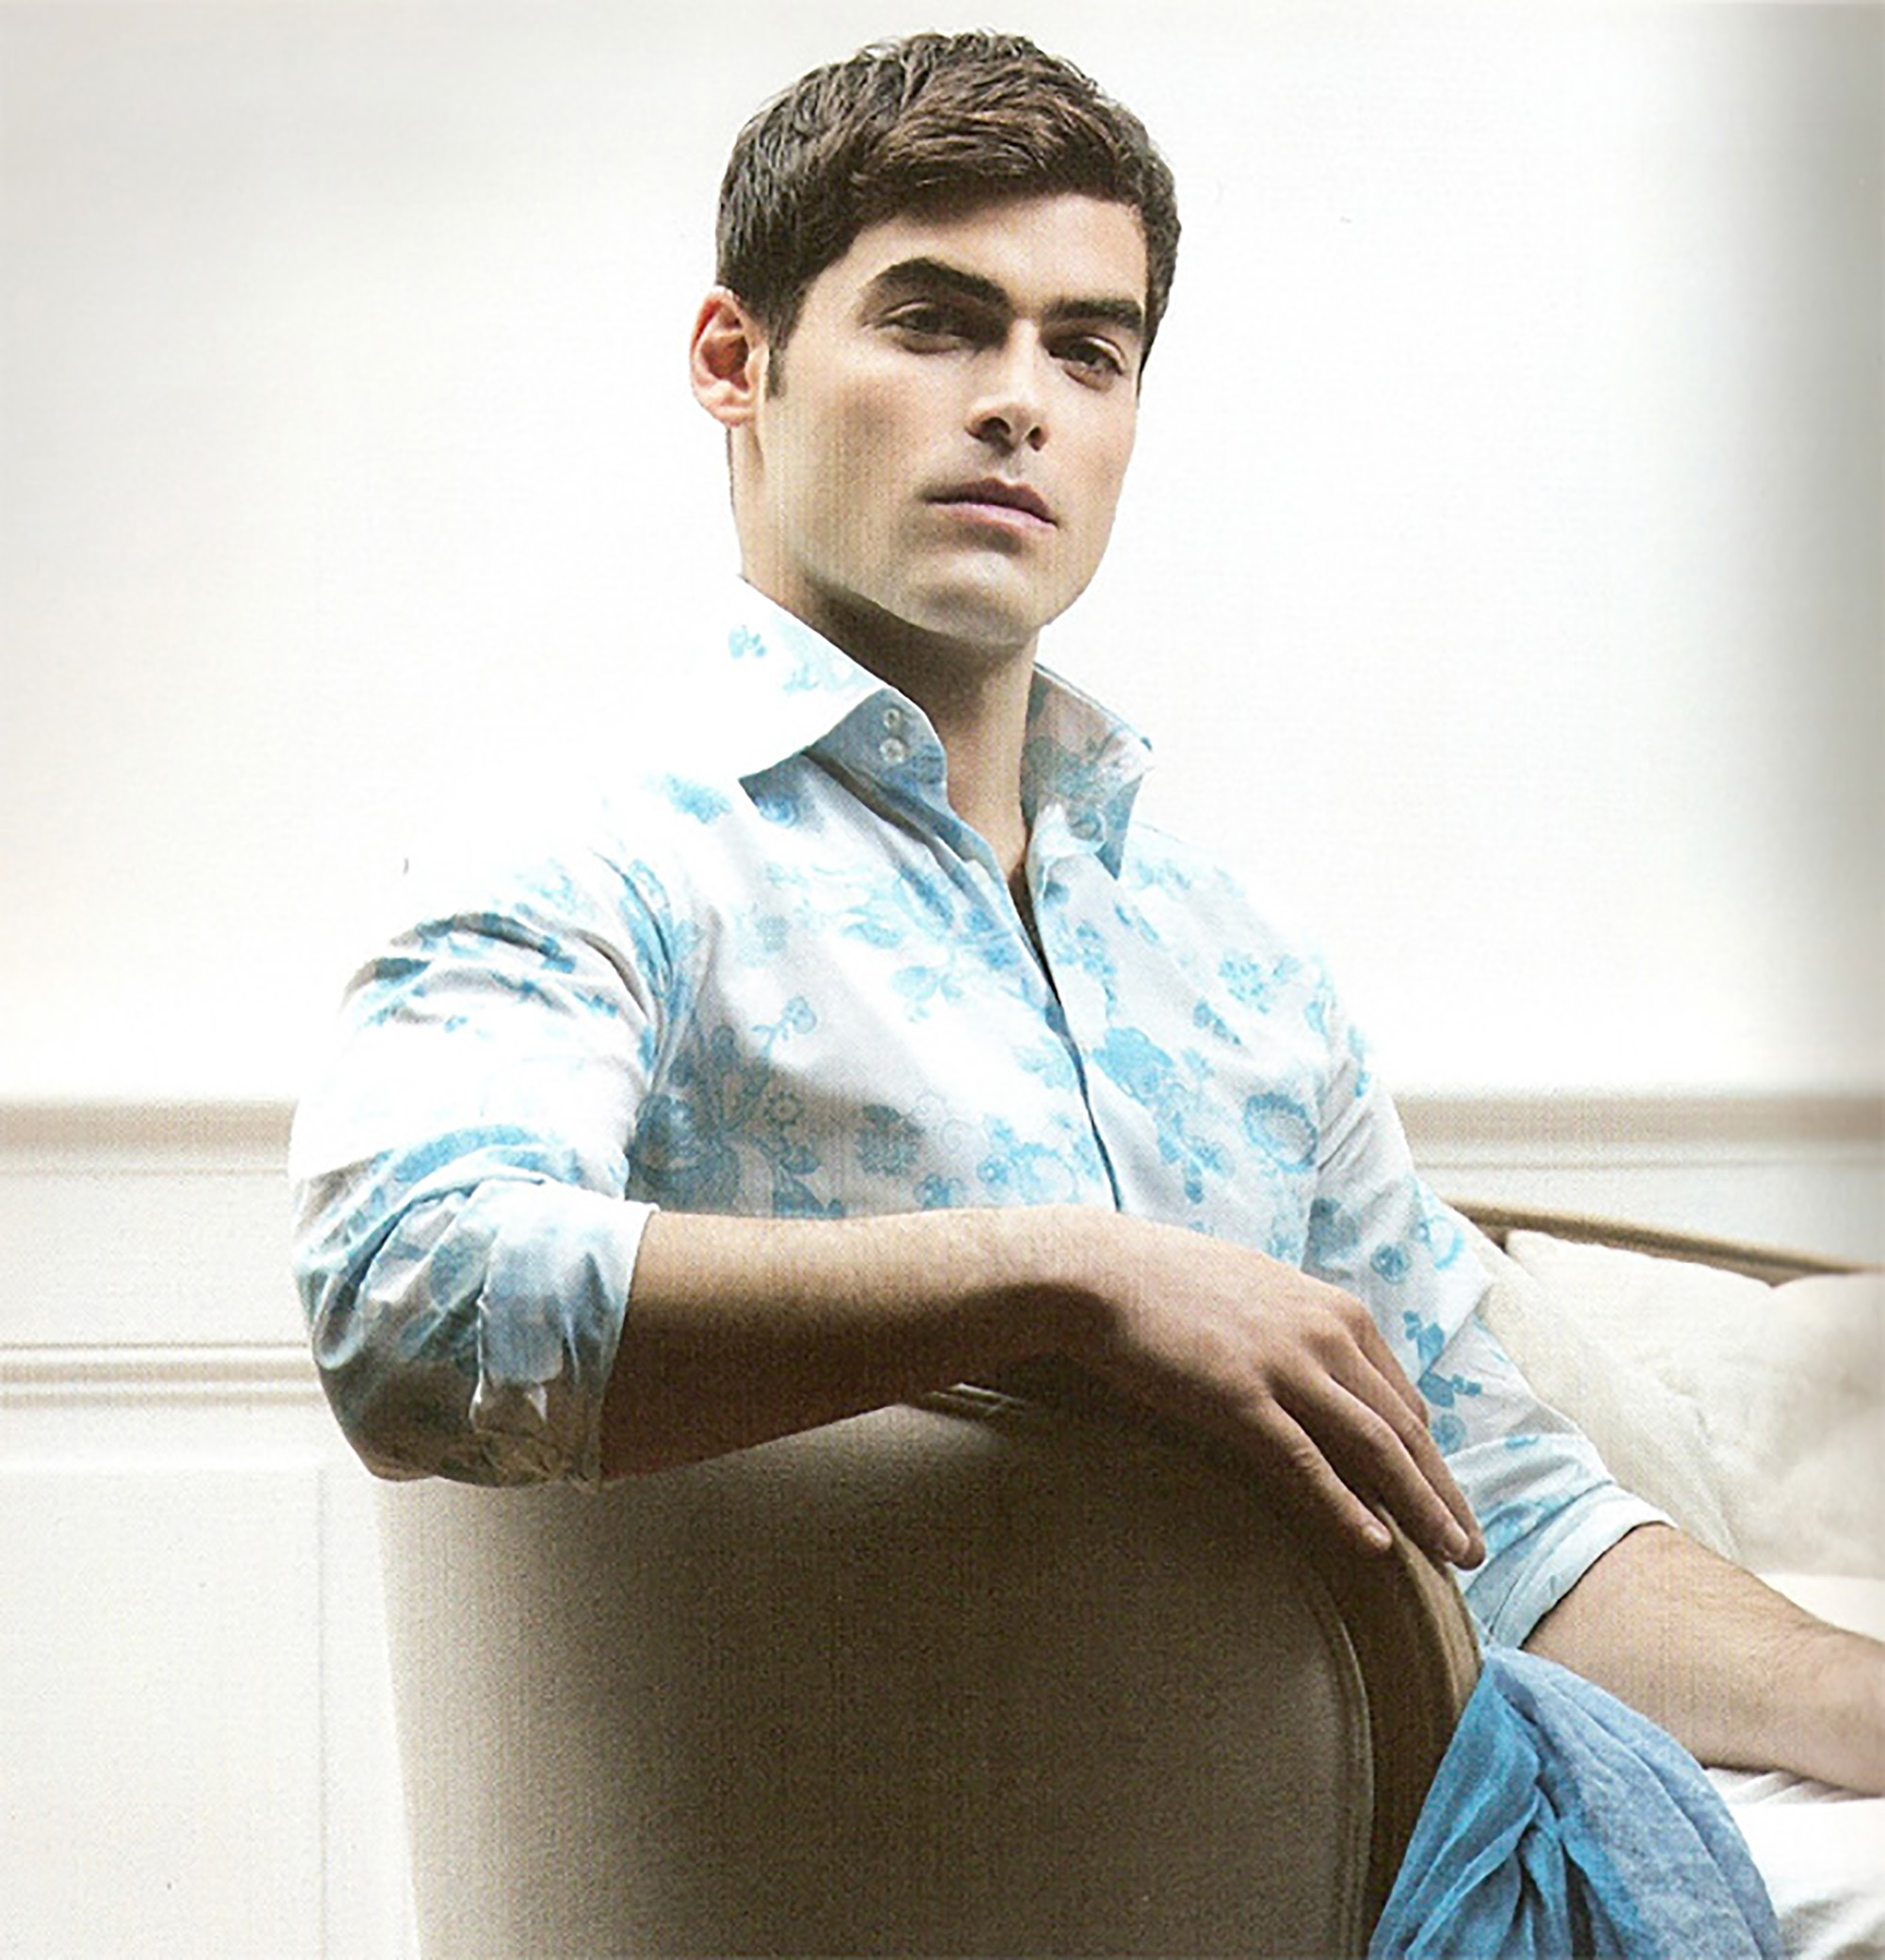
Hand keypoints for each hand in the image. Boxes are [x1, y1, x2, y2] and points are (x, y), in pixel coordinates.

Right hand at [1054, 1211, 1484, 1568]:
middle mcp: (1325, 1334)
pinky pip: (1306, 1460)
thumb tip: (1326, 1377)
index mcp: (1335, 1311)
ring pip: (1374, 1446)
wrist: (1102, 1272)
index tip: (1444, 1502)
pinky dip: (1346, 1505)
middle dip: (1444, 1493)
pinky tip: (1374, 1544)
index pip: (1403, 1398)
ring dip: (1420, 1506)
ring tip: (1449, 1556)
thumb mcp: (1259, 1293)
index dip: (1430, 1458)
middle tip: (1471, 1549)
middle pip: (1404, 1428)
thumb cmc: (1170, 1284)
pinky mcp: (1240, 1395)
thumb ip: (1303, 1333)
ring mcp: (1284, 1364)